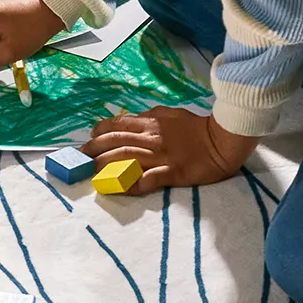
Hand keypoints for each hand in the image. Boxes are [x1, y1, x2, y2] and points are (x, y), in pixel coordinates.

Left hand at [86, 105, 256, 189]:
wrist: (223, 141)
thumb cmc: (196, 128)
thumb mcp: (171, 114)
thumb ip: (151, 117)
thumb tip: (134, 119)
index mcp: (151, 122)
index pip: (117, 124)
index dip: (99, 132)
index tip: (89, 140)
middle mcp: (151, 138)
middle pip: (116, 141)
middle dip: (94, 150)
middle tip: (79, 160)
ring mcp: (161, 156)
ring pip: (126, 158)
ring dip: (106, 166)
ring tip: (91, 174)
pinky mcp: (173, 172)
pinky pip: (149, 178)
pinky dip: (133, 183)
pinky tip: (120, 188)